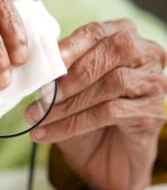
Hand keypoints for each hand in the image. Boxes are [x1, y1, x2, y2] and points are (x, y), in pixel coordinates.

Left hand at [25, 20, 166, 189]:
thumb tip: (35, 66)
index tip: (44, 66)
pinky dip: (72, 124)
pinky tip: (47, 133)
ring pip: (112, 84)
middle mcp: (146, 55)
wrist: (103, 157)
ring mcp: (153, 83)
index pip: (95, 32)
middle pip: (112, 52)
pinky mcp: (152, 113)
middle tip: (42, 95)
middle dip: (72, 75)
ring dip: (68, 103)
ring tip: (37, 117)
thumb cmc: (83, 113)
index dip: (68, 47)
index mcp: (123, 37)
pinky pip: (109, 113)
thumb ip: (58, 70)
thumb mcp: (67, 87)